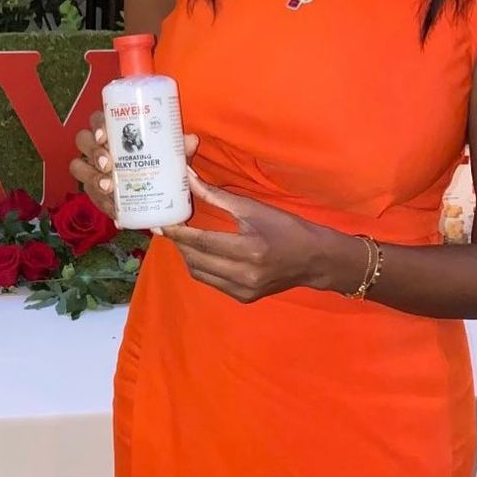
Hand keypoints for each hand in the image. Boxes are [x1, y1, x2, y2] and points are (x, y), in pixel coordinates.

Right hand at [70, 112, 200, 220]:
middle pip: (83, 140)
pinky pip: (91, 197)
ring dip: (92, 178)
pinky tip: (119, 217)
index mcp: (113, 128)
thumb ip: (179, 147)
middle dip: (94, 153)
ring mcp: (92, 167)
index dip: (97, 125)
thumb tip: (190, 140)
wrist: (158, 187)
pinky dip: (105, 207)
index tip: (105, 137)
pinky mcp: (94, 190)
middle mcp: (97, 145)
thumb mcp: (170, 153)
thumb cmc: (159, 159)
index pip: (98, 119)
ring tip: (110, 190)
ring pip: (78, 167)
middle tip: (108, 165)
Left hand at [161, 169, 366, 302]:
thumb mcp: (253, 207)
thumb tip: (186, 177)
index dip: (178, 232)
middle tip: (167, 226)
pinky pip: (211, 282)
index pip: (202, 242)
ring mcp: (244, 291)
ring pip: (199, 273)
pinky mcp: (244, 298)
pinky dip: (200, 266)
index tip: (160, 222)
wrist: (315, 260)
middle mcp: (245, 276)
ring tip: (181, 237)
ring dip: (187, 255)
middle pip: (196, 260)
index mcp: (249, 250)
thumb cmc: (286, 228)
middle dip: (178, 243)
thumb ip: (216, 195)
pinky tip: (198, 251)